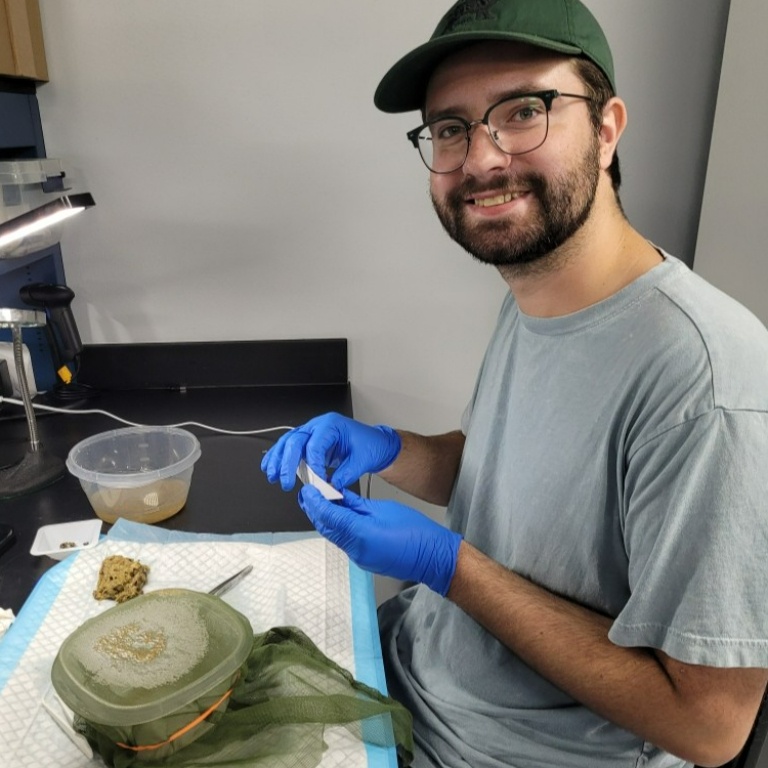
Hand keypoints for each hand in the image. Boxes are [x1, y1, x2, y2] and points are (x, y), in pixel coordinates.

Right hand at [261, 412, 400, 491]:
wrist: (374, 443)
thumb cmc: (369, 446)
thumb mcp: (362, 460)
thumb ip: (345, 474)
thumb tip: (330, 487)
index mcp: (332, 425)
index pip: (315, 445)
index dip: (312, 465)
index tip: (315, 481)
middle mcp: (318, 426)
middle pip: (296, 441)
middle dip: (288, 463)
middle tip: (285, 481)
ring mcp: (312, 432)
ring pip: (288, 442)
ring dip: (278, 459)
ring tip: (272, 475)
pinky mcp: (309, 442)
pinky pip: (290, 446)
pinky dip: (279, 456)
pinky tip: (270, 466)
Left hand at [298, 486, 461, 595]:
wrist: (434, 558)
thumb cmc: (417, 532)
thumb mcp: (385, 509)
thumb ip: (358, 504)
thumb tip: (341, 496)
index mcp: (360, 534)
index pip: (328, 516)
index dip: (315, 501)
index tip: (309, 488)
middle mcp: (355, 549)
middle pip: (326, 527)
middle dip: (314, 509)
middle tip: (309, 492)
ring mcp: (359, 557)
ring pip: (333, 535)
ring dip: (324, 518)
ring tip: (320, 500)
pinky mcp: (364, 560)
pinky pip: (343, 541)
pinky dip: (337, 527)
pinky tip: (339, 515)